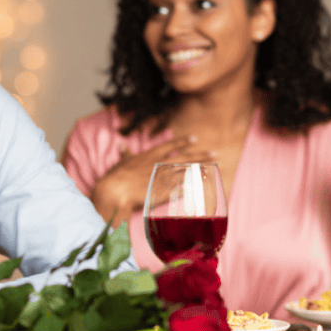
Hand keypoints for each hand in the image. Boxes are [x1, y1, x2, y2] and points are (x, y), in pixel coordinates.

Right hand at [91, 135, 213, 224]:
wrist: (116, 189)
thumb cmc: (116, 176)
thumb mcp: (121, 162)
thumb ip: (125, 155)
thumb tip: (122, 147)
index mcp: (149, 156)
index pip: (170, 146)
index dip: (183, 142)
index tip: (195, 138)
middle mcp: (159, 164)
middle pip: (184, 158)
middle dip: (200, 156)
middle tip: (214, 154)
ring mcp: (163, 178)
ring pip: (185, 172)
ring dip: (199, 171)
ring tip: (212, 169)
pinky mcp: (163, 191)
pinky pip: (180, 189)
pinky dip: (190, 188)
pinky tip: (200, 188)